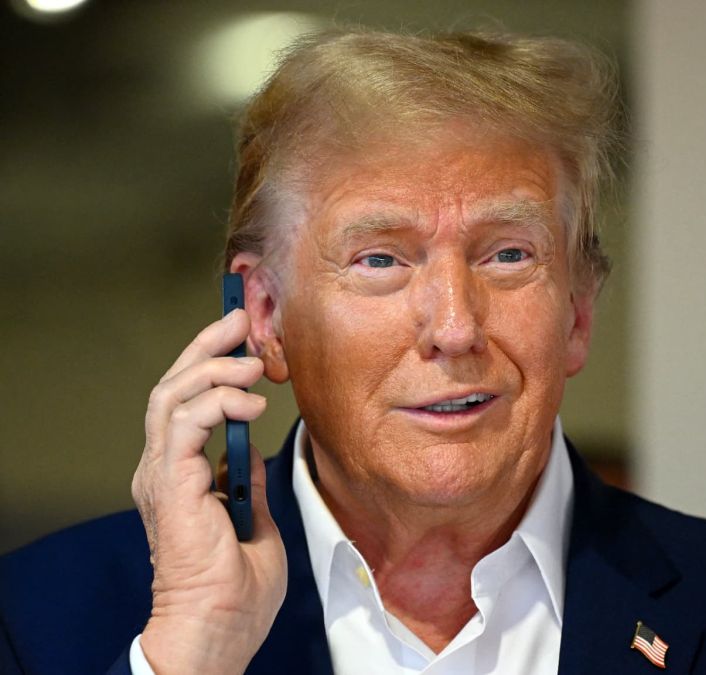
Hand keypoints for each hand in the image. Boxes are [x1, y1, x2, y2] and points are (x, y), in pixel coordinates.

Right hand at [132, 309, 286, 672]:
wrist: (218, 629)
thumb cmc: (236, 591)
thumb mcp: (254, 520)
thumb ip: (246, 480)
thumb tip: (249, 448)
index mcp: (179, 477)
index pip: (187, 402)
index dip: (211, 363)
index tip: (242, 336)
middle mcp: (162, 470)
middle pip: (174, 386)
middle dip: (208, 347)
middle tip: (242, 321)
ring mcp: (161, 476)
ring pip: (173, 395)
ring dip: (215, 369)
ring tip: (253, 365)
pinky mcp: (169, 485)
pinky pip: (183, 424)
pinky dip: (216, 402)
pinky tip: (249, 403)